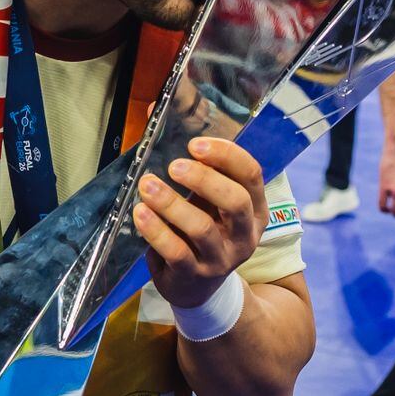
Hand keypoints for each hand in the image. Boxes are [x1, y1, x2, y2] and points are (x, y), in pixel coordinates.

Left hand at [134, 136, 268, 308]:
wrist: (195, 286)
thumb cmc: (198, 228)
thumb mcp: (203, 197)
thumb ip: (187, 158)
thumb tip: (153, 109)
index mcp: (254, 207)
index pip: (251, 175)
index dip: (226, 156)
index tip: (195, 144)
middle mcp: (244, 233)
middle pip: (234, 201)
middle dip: (204, 179)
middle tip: (174, 166)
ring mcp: (221, 258)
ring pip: (202, 228)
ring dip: (172, 204)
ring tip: (147, 186)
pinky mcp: (195, 275)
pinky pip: (176, 252)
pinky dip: (156, 231)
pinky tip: (140, 214)